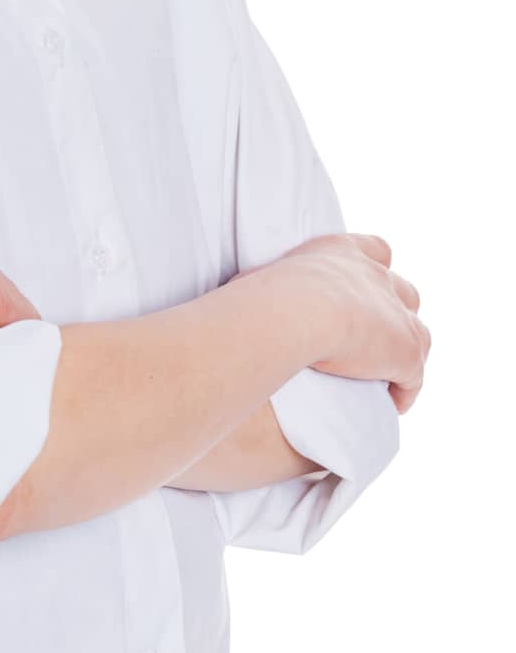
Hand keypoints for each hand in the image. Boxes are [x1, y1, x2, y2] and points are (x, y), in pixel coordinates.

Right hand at [276, 232, 429, 414]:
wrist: (296, 310)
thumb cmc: (265, 293)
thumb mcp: (260, 278)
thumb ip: (260, 287)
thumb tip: (233, 302)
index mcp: (342, 252)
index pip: (376, 250)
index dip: (375, 269)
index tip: (361, 289)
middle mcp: (376, 276)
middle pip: (405, 292)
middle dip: (394, 313)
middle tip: (371, 338)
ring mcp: (396, 313)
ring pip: (419, 333)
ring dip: (404, 352)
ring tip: (383, 376)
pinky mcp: (406, 351)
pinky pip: (414, 378)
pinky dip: (404, 391)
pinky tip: (389, 403)